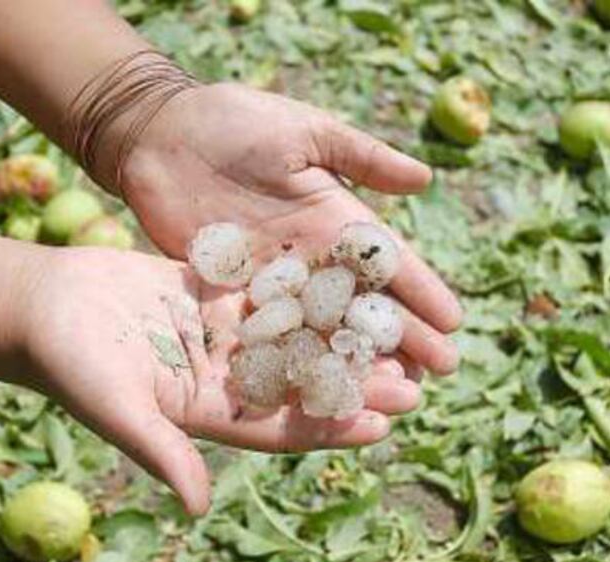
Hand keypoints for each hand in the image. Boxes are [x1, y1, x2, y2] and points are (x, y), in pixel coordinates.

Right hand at [22, 248, 422, 514]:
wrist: (40, 304)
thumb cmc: (70, 362)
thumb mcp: (117, 408)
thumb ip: (161, 451)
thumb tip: (199, 508)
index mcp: (207, 412)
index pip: (281, 428)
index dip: (331, 428)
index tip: (382, 425)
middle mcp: (223, 377)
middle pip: (301, 382)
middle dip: (354, 382)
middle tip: (414, 381)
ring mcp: (219, 335)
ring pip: (294, 335)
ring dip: (341, 334)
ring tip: (395, 330)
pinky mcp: (212, 295)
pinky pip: (269, 291)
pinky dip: (307, 286)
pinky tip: (350, 277)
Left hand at [118, 83, 461, 375]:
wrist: (156, 134)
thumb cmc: (232, 120)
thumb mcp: (304, 129)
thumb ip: (362, 156)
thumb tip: (426, 179)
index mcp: (335, 217)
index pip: (387, 261)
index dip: (421, 291)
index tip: (453, 323)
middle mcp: (311, 257)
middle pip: (363, 304)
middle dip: (401, 338)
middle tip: (437, 375)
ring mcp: (273, 280)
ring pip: (323, 328)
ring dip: (355, 359)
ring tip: (390, 393)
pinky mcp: (230, 295)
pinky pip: (269, 334)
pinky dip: (295, 360)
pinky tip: (319, 388)